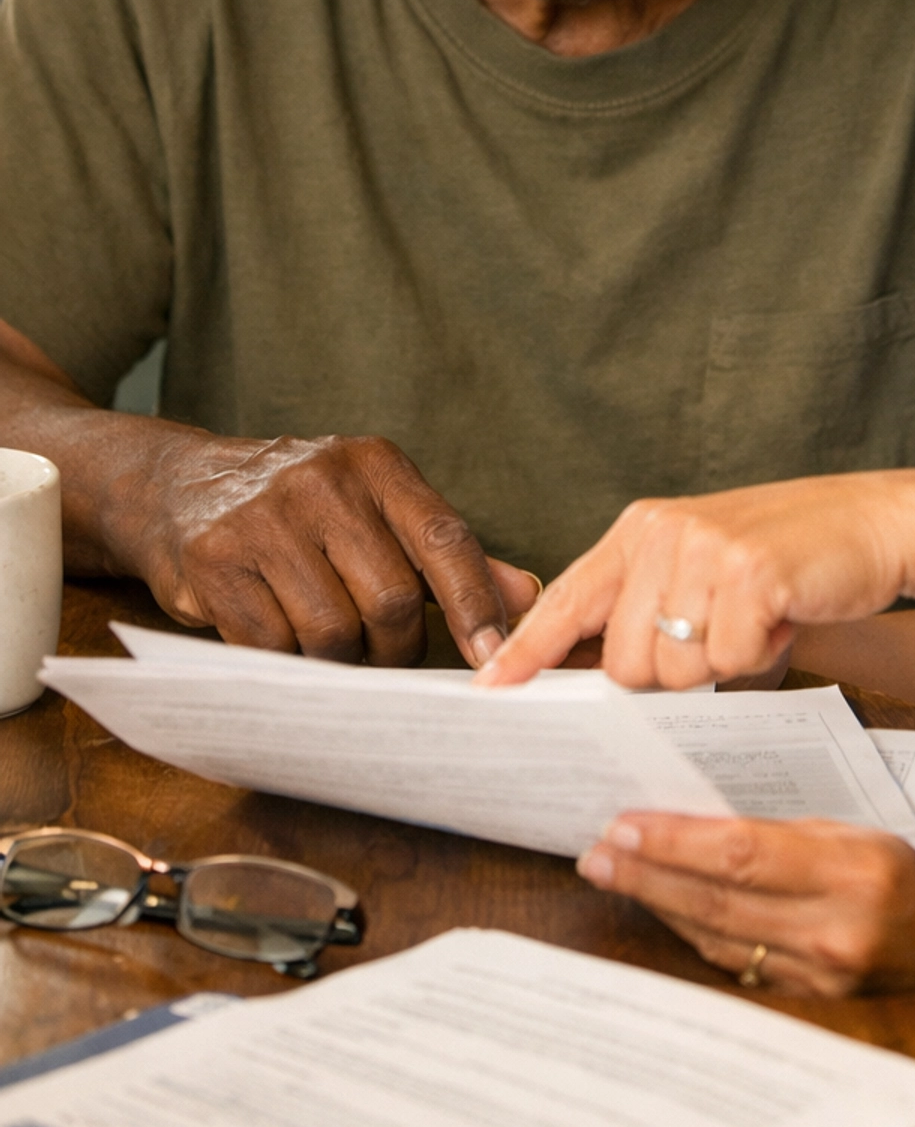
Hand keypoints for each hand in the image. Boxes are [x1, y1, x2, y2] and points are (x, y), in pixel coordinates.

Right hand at [101, 428, 539, 666]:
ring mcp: (265, 518)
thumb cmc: (299, 509)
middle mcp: (324, 481)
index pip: (445, 539)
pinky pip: (272, 645)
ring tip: (329, 646)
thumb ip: (445, 553)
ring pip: (334, 632)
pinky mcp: (216, 560)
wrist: (178, 486)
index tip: (495, 657)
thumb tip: (523, 596)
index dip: (475, 605)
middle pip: (392, 601)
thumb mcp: (375, 508)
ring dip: (340, 661)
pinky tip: (277, 638)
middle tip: (384, 658)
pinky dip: (285, 659)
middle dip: (396, 650)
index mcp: (377, 465)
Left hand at [482, 472, 914, 688]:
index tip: (491, 687)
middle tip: (722, 632)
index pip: (568, 597)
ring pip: (674, 672)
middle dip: (674, 673)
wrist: (873, 520)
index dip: (529, 648)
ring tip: (755, 617)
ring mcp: (704, 551)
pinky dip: (761, 655)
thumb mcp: (702, 563)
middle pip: (625, 665)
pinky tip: (781, 616)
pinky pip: (729, 662)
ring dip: (721, 664)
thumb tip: (602, 674)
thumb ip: (648, 602)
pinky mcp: (749, 574)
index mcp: (641, 529)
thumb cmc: (786, 556)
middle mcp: (662, 533)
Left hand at [576, 812, 914, 997]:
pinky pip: (734, 963)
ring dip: (658, 903)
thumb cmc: (908, 878)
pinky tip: (660, 907)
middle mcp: (834, 930)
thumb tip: (699, 824)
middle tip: (597, 852)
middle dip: (648, 875)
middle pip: (718, 901)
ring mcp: (819, 978)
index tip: (626, 825)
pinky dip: (691, 932)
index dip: (676, 842)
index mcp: (854, 872)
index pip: (743, 854)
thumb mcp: (858, 833)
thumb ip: (784, 833)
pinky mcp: (806, 1005)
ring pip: (717, 936)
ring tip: (613, 872)